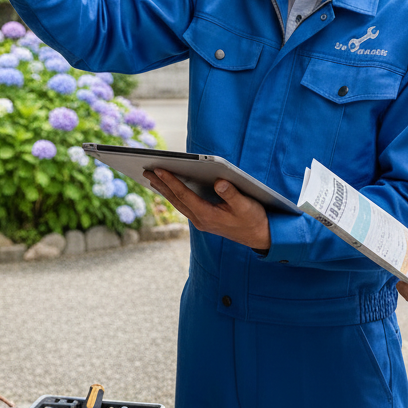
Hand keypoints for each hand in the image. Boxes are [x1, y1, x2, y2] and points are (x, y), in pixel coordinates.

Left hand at [144, 169, 270, 250]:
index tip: (159, 170)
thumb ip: (232, 193)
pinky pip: (184, 205)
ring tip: (153, 178)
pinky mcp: (205, 219)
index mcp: (208, 216)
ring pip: (178, 203)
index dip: (171, 181)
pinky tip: (171, 188)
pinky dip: (175, 195)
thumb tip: (219, 182)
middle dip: (161, 185)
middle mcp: (200, 220)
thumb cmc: (254, 219)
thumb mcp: (246, 205)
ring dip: (165, 190)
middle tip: (146, 171)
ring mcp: (201, 221)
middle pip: (176, 200)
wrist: (260, 237)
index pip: (184, 195)